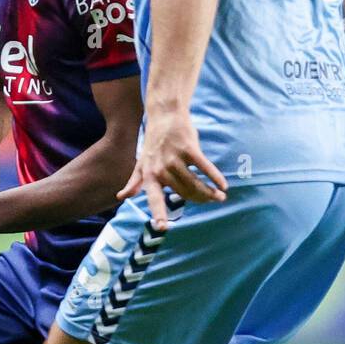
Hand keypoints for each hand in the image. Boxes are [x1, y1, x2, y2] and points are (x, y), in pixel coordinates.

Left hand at [118, 109, 226, 228]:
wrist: (164, 116)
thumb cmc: (153, 142)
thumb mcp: (141, 162)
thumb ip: (134, 181)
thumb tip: (121, 197)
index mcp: (149, 175)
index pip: (154, 198)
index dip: (158, 213)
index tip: (162, 227)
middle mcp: (161, 169)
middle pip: (184, 192)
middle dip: (199, 200)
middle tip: (211, 201)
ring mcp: (174, 158)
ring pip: (195, 183)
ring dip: (209, 192)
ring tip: (219, 196)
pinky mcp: (189, 148)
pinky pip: (204, 167)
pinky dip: (215, 177)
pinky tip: (223, 186)